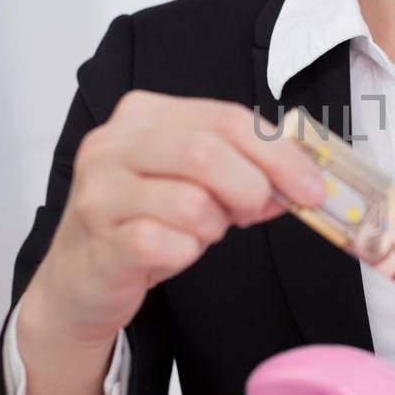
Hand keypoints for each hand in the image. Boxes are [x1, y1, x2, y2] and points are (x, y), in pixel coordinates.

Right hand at [32, 93, 326, 346]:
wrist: (80, 280)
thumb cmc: (142, 222)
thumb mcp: (193, 183)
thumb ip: (242, 170)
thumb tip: (303, 180)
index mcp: (143, 114)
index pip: (226, 118)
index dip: (279, 154)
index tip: (313, 187)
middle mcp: (113, 144)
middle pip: (207, 150)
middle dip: (251, 186)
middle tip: (258, 211)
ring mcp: (101, 191)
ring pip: (191, 202)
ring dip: (214, 226)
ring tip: (199, 233)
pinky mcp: (100, 239)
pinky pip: (168, 243)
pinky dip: (186, 253)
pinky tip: (172, 253)